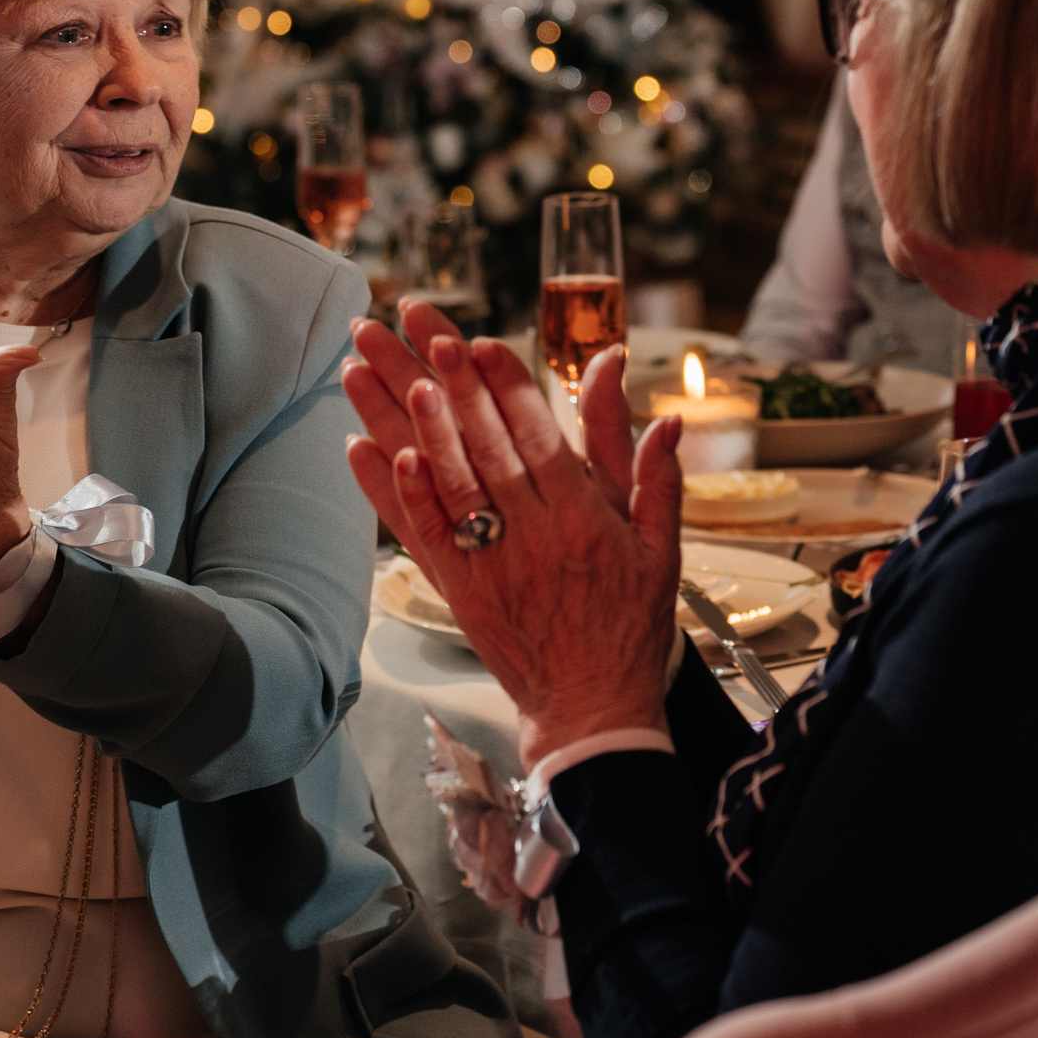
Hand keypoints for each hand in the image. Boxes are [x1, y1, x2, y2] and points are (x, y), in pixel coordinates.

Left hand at [344, 313, 685, 766]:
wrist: (592, 705)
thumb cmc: (629, 625)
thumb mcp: (659, 548)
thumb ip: (656, 477)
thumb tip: (667, 417)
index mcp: (585, 520)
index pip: (539, 437)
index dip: (507, 386)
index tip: (478, 342)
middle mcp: (534, 537)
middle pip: (485, 445)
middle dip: (450, 382)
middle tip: (418, 332)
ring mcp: (492, 564)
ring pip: (446, 480)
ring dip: (410, 422)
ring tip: (379, 373)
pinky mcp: (459, 590)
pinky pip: (421, 533)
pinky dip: (395, 490)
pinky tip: (370, 449)